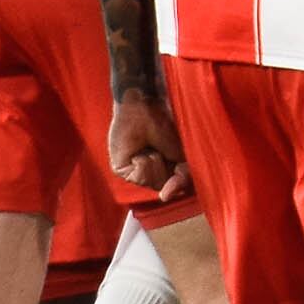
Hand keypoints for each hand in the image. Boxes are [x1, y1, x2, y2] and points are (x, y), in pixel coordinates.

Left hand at [107, 87, 190, 203]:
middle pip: (164, 186)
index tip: (177, 180)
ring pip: (151, 183)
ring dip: (155, 165)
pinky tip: (139, 152)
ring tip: (150, 148)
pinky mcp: (121, 168)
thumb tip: (165, 197)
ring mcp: (135, 170)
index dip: (178, 185)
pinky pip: (137, 178)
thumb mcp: (181, 154)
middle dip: (166, 169)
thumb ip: (181, 177)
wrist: (145, 106)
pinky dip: (142, 165)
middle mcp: (151, 170)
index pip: (175, 186)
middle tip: (162, 150)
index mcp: (167, 166)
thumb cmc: (165, 123)